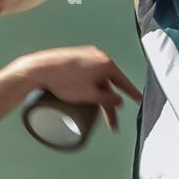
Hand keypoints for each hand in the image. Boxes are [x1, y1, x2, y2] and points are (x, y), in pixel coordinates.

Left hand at [9, 47, 141, 131]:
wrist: (40, 69)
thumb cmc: (63, 81)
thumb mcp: (90, 95)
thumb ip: (108, 99)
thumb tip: (119, 101)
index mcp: (105, 64)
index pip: (123, 81)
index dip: (131, 93)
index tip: (138, 100)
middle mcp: (98, 56)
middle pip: (109, 84)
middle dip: (110, 105)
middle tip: (112, 123)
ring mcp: (86, 56)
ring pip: (98, 80)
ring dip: (99, 97)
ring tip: (95, 114)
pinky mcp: (75, 58)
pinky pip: (89, 75)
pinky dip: (91, 87)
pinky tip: (87, 96)